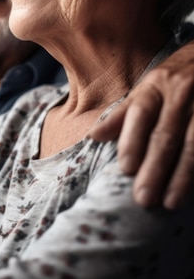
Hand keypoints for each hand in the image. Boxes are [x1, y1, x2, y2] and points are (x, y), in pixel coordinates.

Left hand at [89, 39, 193, 208]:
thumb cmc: (176, 76)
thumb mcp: (149, 86)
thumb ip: (125, 112)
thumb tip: (94, 136)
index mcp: (157, 84)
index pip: (141, 113)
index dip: (132, 140)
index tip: (126, 169)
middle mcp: (180, 91)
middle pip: (165, 134)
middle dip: (154, 167)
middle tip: (143, 197)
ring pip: (192, 143)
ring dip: (182, 175)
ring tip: (170, 201)